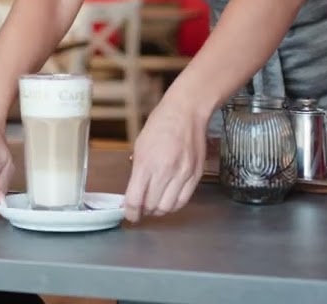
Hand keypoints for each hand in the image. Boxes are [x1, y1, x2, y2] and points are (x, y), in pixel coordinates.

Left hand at [123, 96, 207, 222]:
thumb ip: (137, 172)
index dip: (130, 212)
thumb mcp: (140, 146)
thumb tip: (134, 193)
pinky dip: (173, 205)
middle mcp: (165, 171)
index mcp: (146, 163)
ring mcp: (183, 174)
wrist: (186, 112)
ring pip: (168, 207)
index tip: (130, 215)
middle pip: (152, 206)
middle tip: (142, 207)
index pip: (135, 199)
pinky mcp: (196, 176)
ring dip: (159, 210)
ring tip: (155, 204)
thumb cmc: (160, 125)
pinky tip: (168, 199)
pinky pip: (183, 200)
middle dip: (144, 211)